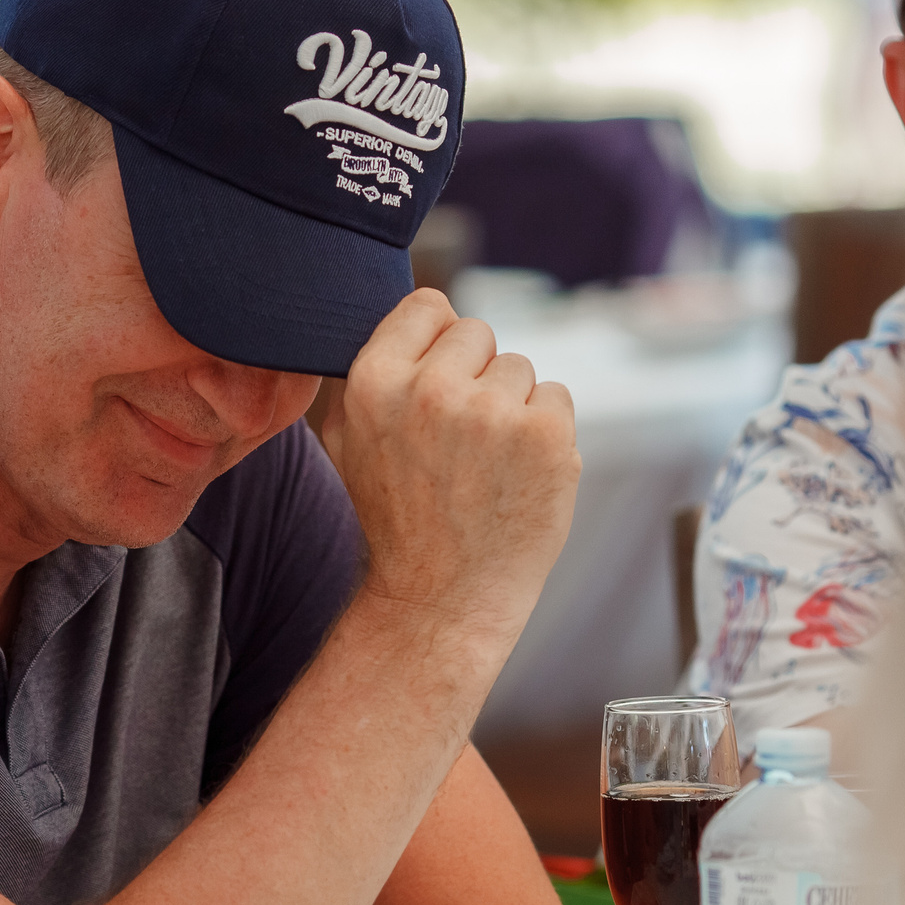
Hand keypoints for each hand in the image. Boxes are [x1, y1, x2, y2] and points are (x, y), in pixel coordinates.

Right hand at [320, 289, 577, 647]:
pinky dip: (545, 433)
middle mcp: (432, 390)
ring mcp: (493, 412)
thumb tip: (413, 314)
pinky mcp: (545, 436)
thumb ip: (368, 372)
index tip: (438, 381)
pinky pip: (555, 397)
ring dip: (511, 407)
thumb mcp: (348, 440)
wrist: (440, 598)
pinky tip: (516, 475)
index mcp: (374, 382)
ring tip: (485, 466)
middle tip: (460, 441)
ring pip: (519, 368)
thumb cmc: (396, 517)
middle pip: (478, 333)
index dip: (438, 341)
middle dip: (475, 376)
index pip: (428, 305)